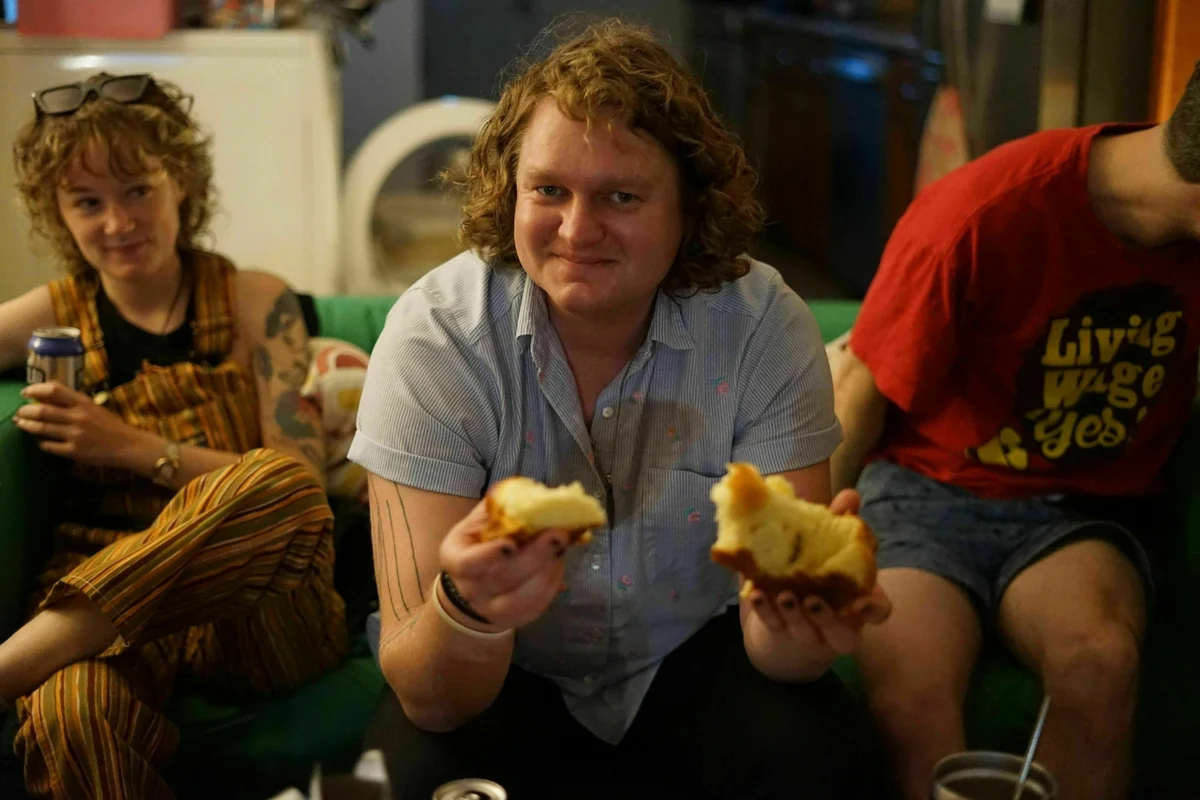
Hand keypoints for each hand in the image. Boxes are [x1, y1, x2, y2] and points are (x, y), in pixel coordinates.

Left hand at [14, 382, 147, 466]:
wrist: (128, 445)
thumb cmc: (110, 425)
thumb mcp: (93, 407)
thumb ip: (73, 401)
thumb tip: (48, 395)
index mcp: (84, 403)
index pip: (54, 390)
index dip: (35, 389)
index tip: (26, 392)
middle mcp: (78, 417)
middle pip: (42, 410)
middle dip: (26, 411)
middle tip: (20, 412)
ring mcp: (75, 435)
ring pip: (42, 428)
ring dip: (28, 426)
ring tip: (22, 424)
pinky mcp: (74, 451)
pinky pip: (49, 446)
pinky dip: (41, 442)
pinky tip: (40, 440)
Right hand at [439, 501, 568, 630]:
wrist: (477, 580)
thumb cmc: (481, 541)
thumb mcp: (480, 521)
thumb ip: (500, 508)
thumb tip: (532, 493)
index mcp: (455, 558)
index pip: (468, 563)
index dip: (490, 555)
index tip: (512, 543)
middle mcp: (469, 587)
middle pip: (501, 579)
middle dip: (534, 557)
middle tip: (558, 536)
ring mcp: (489, 608)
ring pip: (520, 600)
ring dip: (546, 574)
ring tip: (561, 551)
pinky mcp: (511, 619)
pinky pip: (533, 609)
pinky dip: (551, 587)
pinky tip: (558, 567)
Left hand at [743, 488, 892, 667]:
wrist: (784, 608)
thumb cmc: (815, 571)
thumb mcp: (827, 547)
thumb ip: (839, 523)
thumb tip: (850, 495)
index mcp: (857, 602)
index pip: (878, 611)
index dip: (873, 610)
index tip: (861, 603)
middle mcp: (838, 625)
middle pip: (841, 634)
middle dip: (826, 619)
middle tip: (811, 599)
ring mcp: (809, 634)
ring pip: (805, 633)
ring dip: (793, 616)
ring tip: (782, 594)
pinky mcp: (781, 634)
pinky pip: (774, 627)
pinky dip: (765, 612)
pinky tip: (756, 593)